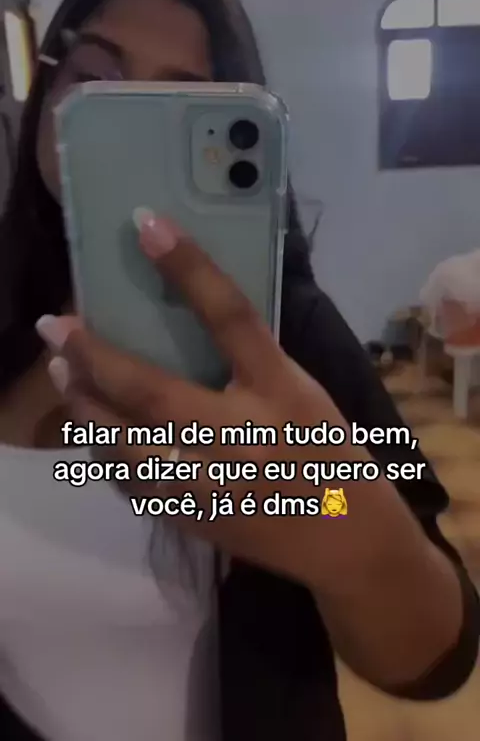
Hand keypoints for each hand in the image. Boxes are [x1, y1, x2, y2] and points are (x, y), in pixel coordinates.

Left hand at [36, 214, 363, 586]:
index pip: (230, 315)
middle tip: (55, 325)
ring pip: (124, 443)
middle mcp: (240, 435)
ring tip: (64, 373)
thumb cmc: (330, 453)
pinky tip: (92, 429)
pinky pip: (130, 480)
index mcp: (279, 391)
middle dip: (94, 355)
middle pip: (152, 390)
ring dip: (85, 405)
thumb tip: (192, 318)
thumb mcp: (300, 391)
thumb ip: (251, 359)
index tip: (145, 223)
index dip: (188, 266)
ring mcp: (210, 483)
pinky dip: (104, 451)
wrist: (348, 541)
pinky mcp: (191, 517)